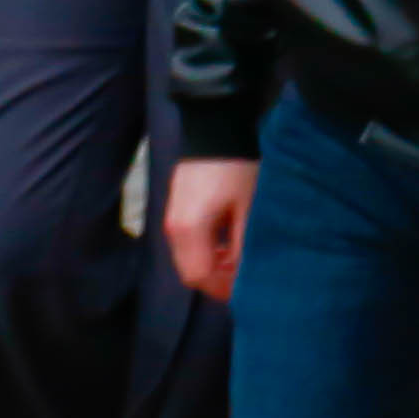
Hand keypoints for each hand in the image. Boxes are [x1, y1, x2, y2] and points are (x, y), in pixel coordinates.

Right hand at [164, 159, 255, 299]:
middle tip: (244, 277)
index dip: (223, 288)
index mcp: (189, 229)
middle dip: (216, 280)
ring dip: (210, 266)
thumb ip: (242, 244)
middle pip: (190, 272)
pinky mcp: (175, 210)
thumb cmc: (235, 167)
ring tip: (237, 260)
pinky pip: (186, 245)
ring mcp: (171, 219)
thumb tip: (242, 273)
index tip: (246, 289)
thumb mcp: (247, 207)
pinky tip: (225, 244)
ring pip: (187, 260)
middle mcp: (173, 228)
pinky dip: (204, 252)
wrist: (214, 128)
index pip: (200, 276)